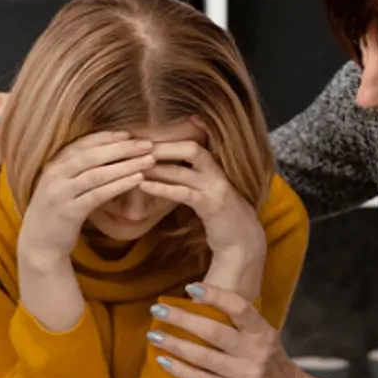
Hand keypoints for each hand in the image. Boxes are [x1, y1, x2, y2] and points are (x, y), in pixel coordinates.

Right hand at [18, 131, 155, 263]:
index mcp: (53, 166)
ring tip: (148, 160)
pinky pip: (98, 194)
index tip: (128, 134)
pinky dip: (119, 185)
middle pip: (92, 155)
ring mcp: (60, 193)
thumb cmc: (57, 215)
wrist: (38, 246)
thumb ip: (77, 172)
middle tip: (146, 144)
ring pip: (97, 174)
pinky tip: (137, 179)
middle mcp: (55, 176)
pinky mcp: (69, 212)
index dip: (105, 137)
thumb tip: (106, 156)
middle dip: (121, 148)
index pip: (81, 144)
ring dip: (125, 165)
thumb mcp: (63, 188)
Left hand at [140, 137, 265, 260]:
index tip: (149, 135)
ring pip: (183, 170)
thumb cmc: (222, 219)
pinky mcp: (211, 206)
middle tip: (138, 146)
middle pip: (191, 148)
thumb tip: (170, 171)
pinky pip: (183, 193)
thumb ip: (193, 180)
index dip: (172, 137)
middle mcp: (217, 174)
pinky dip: (161, 188)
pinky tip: (144, 186)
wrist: (243, 243)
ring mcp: (216, 188)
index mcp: (216, 169)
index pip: (196, 143)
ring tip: (134, 163)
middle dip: (163, 146)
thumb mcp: (208, 195)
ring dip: (156, 166)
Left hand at [151, 283, 321, 377]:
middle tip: (158, 310)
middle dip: (182, 319)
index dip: (215, 295)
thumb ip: (241, 325)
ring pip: (202, 356)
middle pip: (213, 331)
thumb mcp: (266, 339)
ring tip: (154, 335)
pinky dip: (179, 369)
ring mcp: (244, 375)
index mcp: (263, 333)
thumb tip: (202, 305)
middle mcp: (254, 352)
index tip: (190, 287)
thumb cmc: (273, 367)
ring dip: (174, 344)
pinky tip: (162, 361)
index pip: (239, 308)